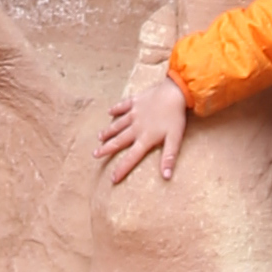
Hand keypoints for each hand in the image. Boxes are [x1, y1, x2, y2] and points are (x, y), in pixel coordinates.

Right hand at [100, 70, 189, 189]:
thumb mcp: (175, 139)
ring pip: (118, 124)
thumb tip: (166, 176)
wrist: (174, 92)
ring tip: (100, 137)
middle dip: (106, 149)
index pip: (132, 158)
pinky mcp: (136, 100)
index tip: (112, 179)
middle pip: (119, 141)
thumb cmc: (176, 117)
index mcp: (145, 138)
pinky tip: (109, 111)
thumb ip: (169, 157)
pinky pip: (123, 105)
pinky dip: (116, 109)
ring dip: (108, 131)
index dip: (122, 169)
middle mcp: (136, 127)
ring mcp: (134, 113)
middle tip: (95, 154)